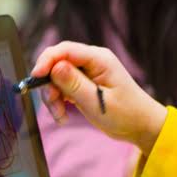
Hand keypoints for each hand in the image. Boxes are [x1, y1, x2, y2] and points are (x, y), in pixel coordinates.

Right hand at [32, 41, 167, 155]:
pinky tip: (63, 116)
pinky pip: (61, 87)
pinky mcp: (83, 84)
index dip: (46, 61)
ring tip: (60, 117)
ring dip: (53, 97)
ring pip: (56, 77)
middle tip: (53, 106)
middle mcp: (91, 61)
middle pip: (56, 63)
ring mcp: (87, 72)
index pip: (65, 50)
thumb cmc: (126, 114)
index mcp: (99, 59)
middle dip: (49, 85)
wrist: (141, 126)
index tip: (35, 77)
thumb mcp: (98, 102)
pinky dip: (58, 101)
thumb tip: (54, 67)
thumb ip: (74, 84)